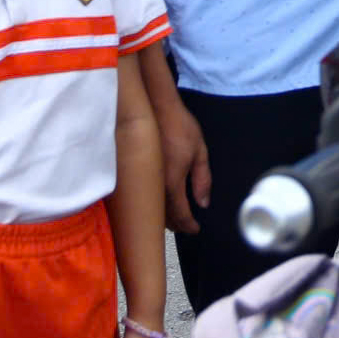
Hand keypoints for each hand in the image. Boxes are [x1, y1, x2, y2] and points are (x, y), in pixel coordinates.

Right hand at [155, 96, 210, 234]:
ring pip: (152, 209)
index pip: (180, 214)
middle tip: (187, 226)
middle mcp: (154, 186)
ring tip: (176, 218)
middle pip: (164, 217)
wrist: (154, 108)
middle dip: (177, 225)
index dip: (189, 225)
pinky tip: (161, 202)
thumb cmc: (179, 127)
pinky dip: (154, 205)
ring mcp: (143, 180)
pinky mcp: (135, 173)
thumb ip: (203, 179)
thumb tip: (203, 202)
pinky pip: (145, 197)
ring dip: (164, 217)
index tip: (196, 229)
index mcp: (172, 183)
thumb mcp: (199, 151)